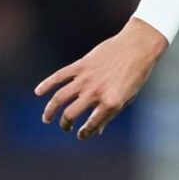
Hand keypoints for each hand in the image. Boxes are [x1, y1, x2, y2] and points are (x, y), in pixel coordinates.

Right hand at [34, 18, 167, 139]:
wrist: (139, 45)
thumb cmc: (137, 73)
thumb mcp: (129, 96)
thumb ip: (111, 113)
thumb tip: (98, 132)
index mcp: (111, 102)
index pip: (91, 125)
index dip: (84, 133)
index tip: (81, 134)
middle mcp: (96, 92)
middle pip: (70, 114)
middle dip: (65, 124)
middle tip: (65, 126)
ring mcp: (87, 78)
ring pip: (60, 98)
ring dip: (50, 110)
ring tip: (47, 118)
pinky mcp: (81, 65)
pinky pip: (59, 76)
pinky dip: (46, 84)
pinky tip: (38, 92)